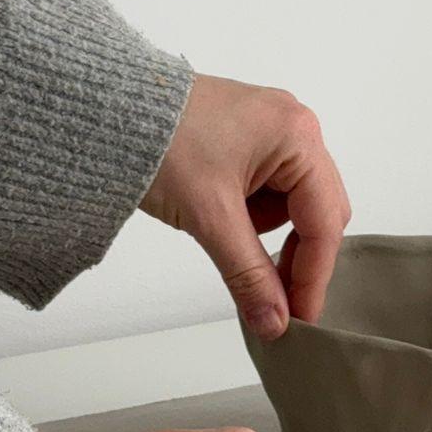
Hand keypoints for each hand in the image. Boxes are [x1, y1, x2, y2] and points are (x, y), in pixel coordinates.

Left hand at [144, 75, 350, 339]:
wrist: (107, 110)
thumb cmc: (159, 142)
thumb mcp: (210, 217)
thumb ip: (248, 274)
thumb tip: (274, 321)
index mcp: (298, 136)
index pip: (324, 222)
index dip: (313, 276)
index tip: (300, 318)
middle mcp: (294, 127)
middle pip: (318, 212)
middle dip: (294, 255)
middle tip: (271, 297)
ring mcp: (271, 131)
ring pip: (292, 205)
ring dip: (264, 232)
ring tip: (220, 229)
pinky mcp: (247, 139)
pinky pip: (267, 190)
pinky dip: (247, 214)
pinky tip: (217, 212)